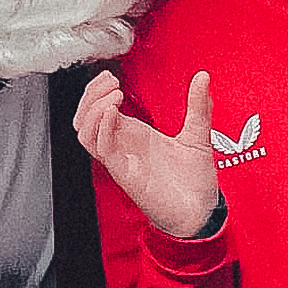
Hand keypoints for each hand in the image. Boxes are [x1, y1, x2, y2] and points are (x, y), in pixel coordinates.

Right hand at [74, 69, 222, 238]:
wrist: (201, 211)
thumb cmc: (194, 181)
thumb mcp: (197, 134)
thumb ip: (197, 105)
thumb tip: (203, 77)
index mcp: (134, 135)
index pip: (99, 108)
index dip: (98, 90)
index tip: (111, 75)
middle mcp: (123, 146)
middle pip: (85, 117)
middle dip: (90, 95)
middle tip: (109, 81)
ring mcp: (121, 159)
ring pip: (85, 132)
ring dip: (93, 108)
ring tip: (113, 95)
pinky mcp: (124, 173)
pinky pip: (101, 148)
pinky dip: (102, 127)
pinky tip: (113, 112)